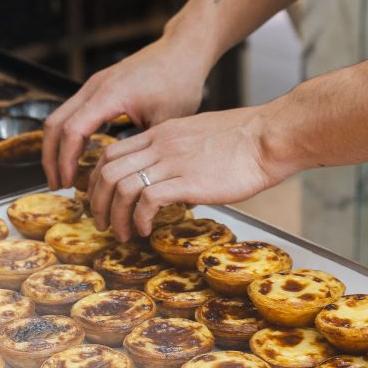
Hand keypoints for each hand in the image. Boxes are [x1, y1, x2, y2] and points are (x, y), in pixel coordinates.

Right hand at [42, 33, 211, 190]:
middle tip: (57, 185)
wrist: (182, 50)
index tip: (68, 183)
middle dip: (51, 157)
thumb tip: (138, 181)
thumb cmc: (179, 81)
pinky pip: (72, 112)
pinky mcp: (98, 87)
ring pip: (59, 117)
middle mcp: (94, 87)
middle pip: (55, 124)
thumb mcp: (168, 121)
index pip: (73, 131)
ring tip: (63, 175)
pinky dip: (68, 135)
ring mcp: (93, 85)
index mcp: (109, 94)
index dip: (66, 160)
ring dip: (56, 147)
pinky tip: (77, 155)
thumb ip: (147, 150)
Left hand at [87, 106, 283, 239]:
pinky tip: (146, 229)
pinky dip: (140, 219)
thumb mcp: (201, 137)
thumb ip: (180, 153)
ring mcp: (172, 162)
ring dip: (116, 216)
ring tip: (123, 233)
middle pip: (107, 171)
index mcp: (162, 134)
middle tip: (103, 223)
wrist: (269, 137)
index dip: (98, 180)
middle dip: (97, 202)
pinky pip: (147, 200)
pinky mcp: (188, 181)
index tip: (102, 200)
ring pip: (122, 187)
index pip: (111, 153)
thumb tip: (174, 177)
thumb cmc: (246, 141)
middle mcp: (160, 145)